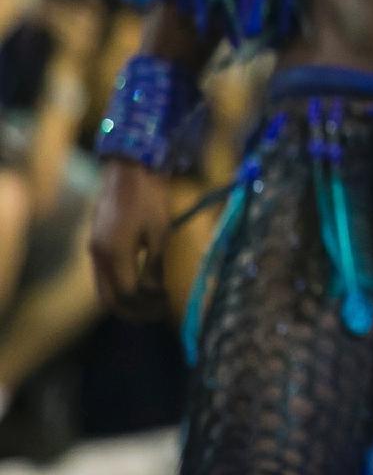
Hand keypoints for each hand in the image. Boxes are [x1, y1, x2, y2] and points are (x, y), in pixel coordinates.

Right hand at [88, 160, 173, 319]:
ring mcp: (93, 251)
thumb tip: (157, 293)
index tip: (167, 306)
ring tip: (150, 303)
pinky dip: (118, 287)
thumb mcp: (160, 232)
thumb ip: (156, 266)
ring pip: (103, 290)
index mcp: (114, 254)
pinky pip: (102, 276)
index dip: (147, 306)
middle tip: (156, 314)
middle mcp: (98, 257)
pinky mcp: (95, 245)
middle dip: (132, 312)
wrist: (128, 171)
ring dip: (124, 301)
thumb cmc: (149, 199)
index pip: (127, 295)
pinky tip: (138, 285)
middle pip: (109, 300)